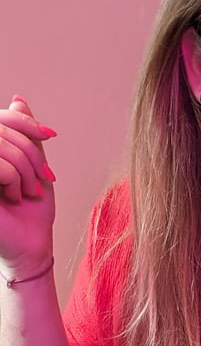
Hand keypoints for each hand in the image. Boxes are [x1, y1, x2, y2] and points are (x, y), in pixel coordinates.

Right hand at [0, 95, 56, 275]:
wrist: (30, 246)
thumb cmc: (31, 209)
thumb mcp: (31, 162)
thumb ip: (22, 133)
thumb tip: (18, 99)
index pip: (2, 117)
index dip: (26, 122)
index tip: (50, 136)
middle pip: (2, 129)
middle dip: (31, 152)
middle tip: (43, 177)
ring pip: (1, 146)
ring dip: (25, 168)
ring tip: (29, 190)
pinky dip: (14, 179)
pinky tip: (15, 197)